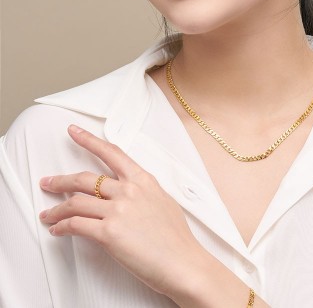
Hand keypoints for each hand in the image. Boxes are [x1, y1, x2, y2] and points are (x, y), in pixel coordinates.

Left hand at [39, 125, 209, 299]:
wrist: (182, 262)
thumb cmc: (176, 238)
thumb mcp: (163, 202)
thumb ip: (143, 192)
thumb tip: (131, 193)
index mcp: (143, 180)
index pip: (111, 153)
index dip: (89, 140)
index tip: (75, 132)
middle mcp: (129, 190)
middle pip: (84, 178)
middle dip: (60, 180)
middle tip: (49, 182)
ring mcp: (118, 210)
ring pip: (74, 202)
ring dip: (56, 208)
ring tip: (48, 213)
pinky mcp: (108, 232)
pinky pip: (75, 225)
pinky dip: (61, 227)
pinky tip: (57, 229)